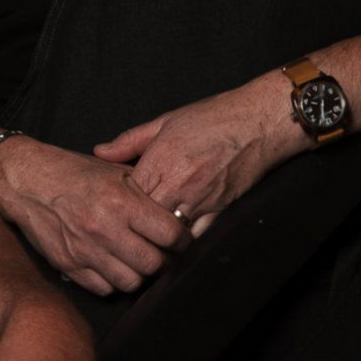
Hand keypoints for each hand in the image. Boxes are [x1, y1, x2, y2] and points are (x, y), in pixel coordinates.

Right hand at [0, 136, 190, 295]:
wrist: (26, 181)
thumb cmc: (73, 173)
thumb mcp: (113, 171)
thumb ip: (146, 191)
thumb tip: (177, 209)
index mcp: (120, 201)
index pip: (171, 234)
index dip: (182, 240)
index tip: (180, 239)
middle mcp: (104, 228)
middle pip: (154, 264)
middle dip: (163, 260)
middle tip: (161, 253)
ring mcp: (85, 250)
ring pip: (131, 282)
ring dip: (138, 274)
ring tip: (136, 260)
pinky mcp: (68, 264)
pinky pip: (104, 288)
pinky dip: (112, 281)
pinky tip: (112, 264)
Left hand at [93, 73, 307, 224]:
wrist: (260, 122)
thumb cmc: (214, 117)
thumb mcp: (165, 121)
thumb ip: (130, 141)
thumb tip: (100, 152)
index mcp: (161, 159)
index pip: (128, 194)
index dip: (118, 203)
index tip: (115, 205)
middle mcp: (179, 182)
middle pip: (145, 217)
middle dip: (134, 224)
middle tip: (125, 229)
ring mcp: (201, 199)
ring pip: (169, 232)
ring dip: (158, 237)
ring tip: (147, 240)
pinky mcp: (221, 210)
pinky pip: (198, 236)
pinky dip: (185, 242)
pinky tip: (175, 243)